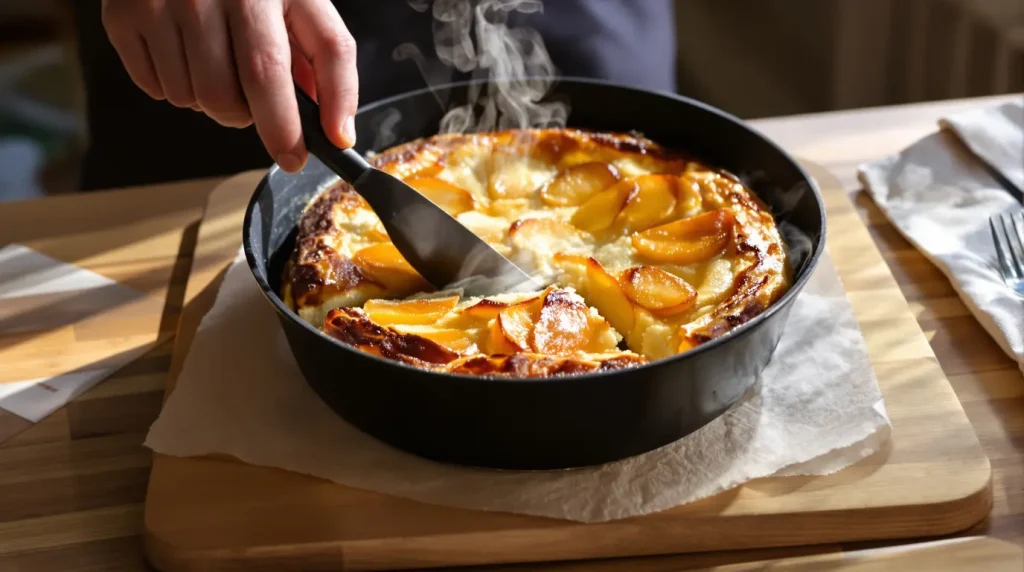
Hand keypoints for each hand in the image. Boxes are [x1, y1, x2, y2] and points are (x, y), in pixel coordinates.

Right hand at [100, 0, 358, 171]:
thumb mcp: (302, 3)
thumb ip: (328, 62)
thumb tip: (337, 131)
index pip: (271, 71)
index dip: (286, 126)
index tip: (296, 158)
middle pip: (227, 98)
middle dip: (252, 121)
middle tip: (260, 107)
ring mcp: (160, 4)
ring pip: (193, 100)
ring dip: (215, 102)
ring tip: (222, 63)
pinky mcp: (123, 17)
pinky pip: (158, 90)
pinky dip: (180, 88)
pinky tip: (189, 54)